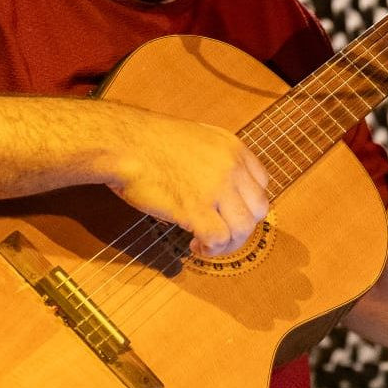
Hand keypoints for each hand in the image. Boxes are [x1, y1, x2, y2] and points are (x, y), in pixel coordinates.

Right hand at [108, 113, 268, 257]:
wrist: (125, 142)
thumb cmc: (149, 141)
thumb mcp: (196, 138)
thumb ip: (214, 159)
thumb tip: (221, 189)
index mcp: (232, 147)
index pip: (262, 183)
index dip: (247, 203)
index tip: (230, 212)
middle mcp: (231, 166)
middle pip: (258, 209)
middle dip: (241, 226)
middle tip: (220, 232)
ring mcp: (216, 187)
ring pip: (243, 228)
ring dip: (228, 243)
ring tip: (207, 243)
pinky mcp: (196, 208)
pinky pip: (219, 239)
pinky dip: (211, 249)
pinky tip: (196, 245)